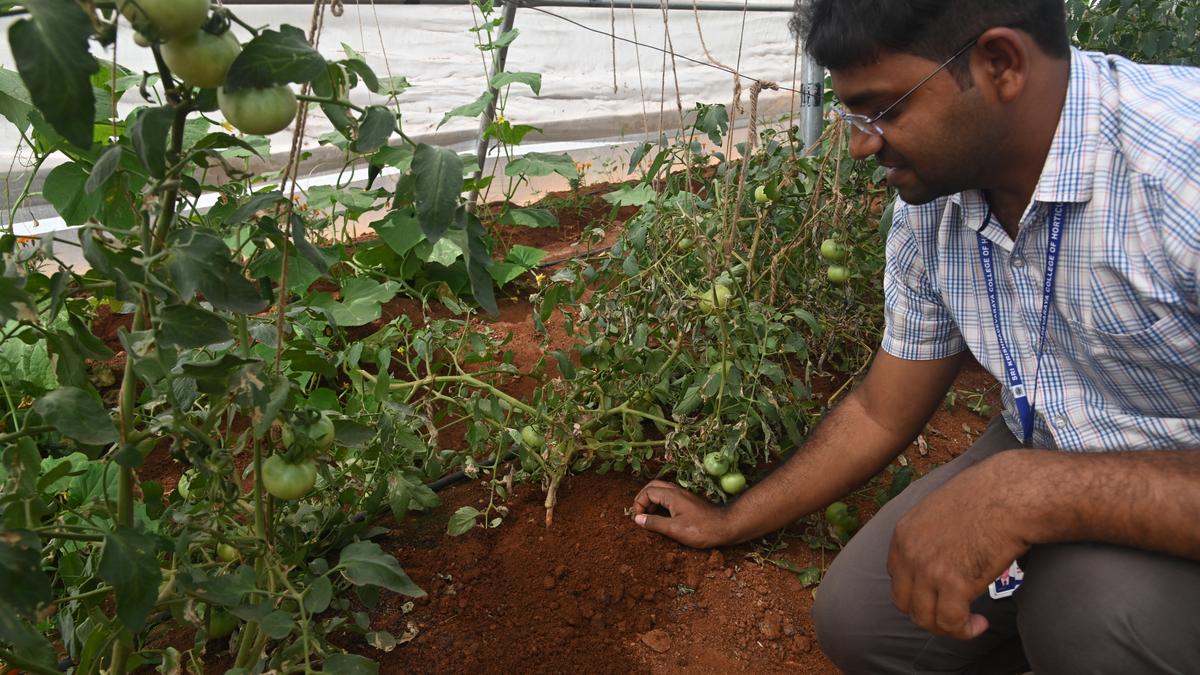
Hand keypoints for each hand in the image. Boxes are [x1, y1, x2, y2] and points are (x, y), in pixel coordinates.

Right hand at [632, 479, 730, 548]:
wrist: (725, 527)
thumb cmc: (701, 529)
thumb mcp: (674, 529)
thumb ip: (654, 523)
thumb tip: (637, 519)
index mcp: (671, 495)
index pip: (647, 492)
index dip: (639, 504)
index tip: (639, 519)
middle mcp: (676, 491)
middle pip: (653, 486)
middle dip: (643, 498)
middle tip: (640, 514)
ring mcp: (683, 496)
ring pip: (661, 490)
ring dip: (651, 501)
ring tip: (649, 517)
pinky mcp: (688, 502)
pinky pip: (669, 496)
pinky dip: (660, 503)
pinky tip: (662, 517)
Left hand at [886, 453, 1033, 639]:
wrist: (1008, 495)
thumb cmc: (985, 497)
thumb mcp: (940, 509)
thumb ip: (931, 533)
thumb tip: (943, 554)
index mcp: (903, 533)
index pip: (896, 575)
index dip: (916, 591)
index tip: (938, 594)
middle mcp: (909, 553)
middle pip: (903, 602)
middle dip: (927, 614)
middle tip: (953, 614)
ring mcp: (928, 569)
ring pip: (925, 618)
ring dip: (947, 628)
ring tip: (969, 623)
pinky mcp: (953, 584)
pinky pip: (950, 623)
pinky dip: (964, 631)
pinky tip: (979, 624)